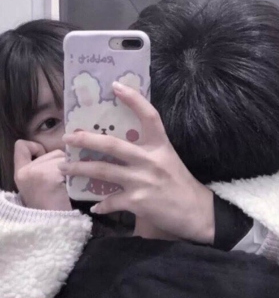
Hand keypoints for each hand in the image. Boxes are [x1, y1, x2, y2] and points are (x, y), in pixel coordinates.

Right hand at [14, 140, 71, 210]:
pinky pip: (70, 167)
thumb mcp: (38, 186)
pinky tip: (74, 187)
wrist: (55, 229)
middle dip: (63, 163)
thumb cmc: (52, 209)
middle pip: (53, 152)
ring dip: (72, 168)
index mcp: (20, 173)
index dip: (35, 147)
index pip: (21, 146)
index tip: (44, 158)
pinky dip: (76, 175)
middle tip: (64, 182)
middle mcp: (25, 171)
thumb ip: (42, 168)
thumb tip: (64, 151)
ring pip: (63, 158)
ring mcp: (37, 173)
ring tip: (69, 185)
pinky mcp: (51, 177)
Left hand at [59, 82, 213, 243]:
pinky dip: (101, 205)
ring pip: (102, 171)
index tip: (115, 86)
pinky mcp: (137, 202)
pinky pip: (111, 202)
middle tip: (67, 137)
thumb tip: (121, 149)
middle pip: (112, 145)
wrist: (196, 211)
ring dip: (79, 169)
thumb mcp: (168, 160)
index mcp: (160, 146)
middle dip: (85, 140)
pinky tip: (94, 207)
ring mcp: (142, 181)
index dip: (133, 99)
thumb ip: (148, 152)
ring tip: (65, 168)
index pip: (149, 116)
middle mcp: (150, 160)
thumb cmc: (182, 184)